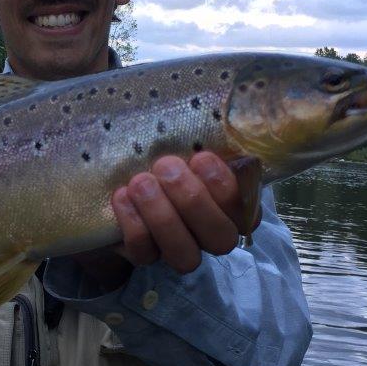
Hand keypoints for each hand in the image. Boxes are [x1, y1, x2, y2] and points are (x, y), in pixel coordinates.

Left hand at [76, 151, 259, 283]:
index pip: (246, 209)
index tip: (201, 157)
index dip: (225, 187)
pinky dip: (133, 222)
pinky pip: (144, 252)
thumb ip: (209, 135)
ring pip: (185, 255)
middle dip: (194, 201)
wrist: (121, 172)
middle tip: (167, 167)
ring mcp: (179, 249)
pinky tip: (123, 196)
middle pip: (221, 238)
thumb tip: (221, 109)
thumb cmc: (164, 152)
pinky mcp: (145, 256)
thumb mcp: (188, 139)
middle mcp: (211, 234)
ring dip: (163, 217)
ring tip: (142, 182)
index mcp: (232, 204)